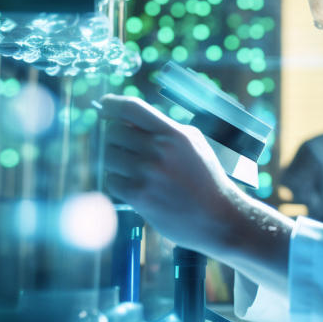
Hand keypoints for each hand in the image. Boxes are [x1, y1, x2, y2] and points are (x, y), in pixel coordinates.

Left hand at [97, 94, 239, 253]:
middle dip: (116, 139)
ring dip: (116, 162)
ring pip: (109, 156)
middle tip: (127, 150)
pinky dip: (118, 182)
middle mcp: (160, 150)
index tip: (104, 106)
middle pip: (113, 132)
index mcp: (174, 134)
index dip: (112, 104)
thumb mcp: (193, 144)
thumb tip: (128, 121)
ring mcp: (148, 173)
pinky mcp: (139, 196)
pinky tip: (135, 186)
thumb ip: (164, 130)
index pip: (132, 108)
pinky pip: (111, 180)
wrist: (218, 217)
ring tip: (135, 171)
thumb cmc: (205, 179)